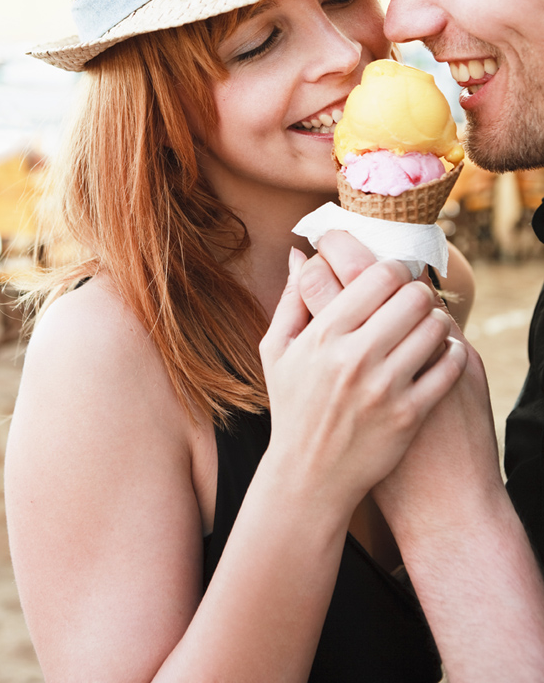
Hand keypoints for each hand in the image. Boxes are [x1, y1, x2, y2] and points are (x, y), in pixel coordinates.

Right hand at [259, 245, 465, 514]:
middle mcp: (354, 357)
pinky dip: (453, 355)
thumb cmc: (292, 407)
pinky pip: (449, 368)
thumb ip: (291, 299)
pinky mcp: (408, 416)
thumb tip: (299, 254)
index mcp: (323, 334)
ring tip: (428, 328)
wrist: (309, 477)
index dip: (394, 269)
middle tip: (415, 302)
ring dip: (437, 322)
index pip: (379, 276)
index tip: (395, 278)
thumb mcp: (276, 351)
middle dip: (419, 293)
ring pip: (435, 329)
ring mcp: (384, 388)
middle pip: (414, 297)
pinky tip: (442, 355)